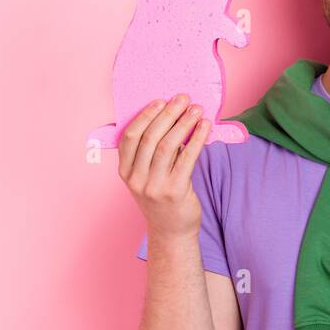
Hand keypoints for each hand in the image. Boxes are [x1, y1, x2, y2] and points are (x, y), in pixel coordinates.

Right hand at [118, 95, 209, 240]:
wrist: (172, 231)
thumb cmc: (161, 196)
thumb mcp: (146, 176)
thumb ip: (150, 152)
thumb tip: (170, 117)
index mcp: (125, 172)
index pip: (130, 138)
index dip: (144, 117)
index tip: (159, 101)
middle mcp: (136, 180)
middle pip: (150, 138)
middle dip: (168, 114)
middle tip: (182, 99)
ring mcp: (154, 187)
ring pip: (168, 146)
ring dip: (183, 123)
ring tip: (196, 109)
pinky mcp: (175, 191)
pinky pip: (187, 158)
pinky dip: (197, 139)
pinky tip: (204, 127)